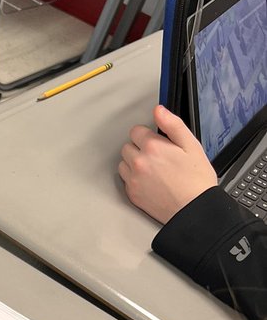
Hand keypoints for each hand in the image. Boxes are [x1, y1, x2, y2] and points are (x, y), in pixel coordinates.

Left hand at [118, 105, 216, 223]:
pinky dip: (134, 179)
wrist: (194, 210)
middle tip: (158, 157)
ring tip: (153, 169)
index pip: (136, 131)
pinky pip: (126, 180)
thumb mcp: (191, 145)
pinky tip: (150, 181)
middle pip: (128, 146)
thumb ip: (172, 124)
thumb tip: (159, 110)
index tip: (157, 142)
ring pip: (124, 163)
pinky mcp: (132, 194)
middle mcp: (138, 162)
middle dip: (140, 148)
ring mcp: (133, 179)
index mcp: (152, 147)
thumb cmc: (196, 180)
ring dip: (134, 163)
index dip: (148, 135)